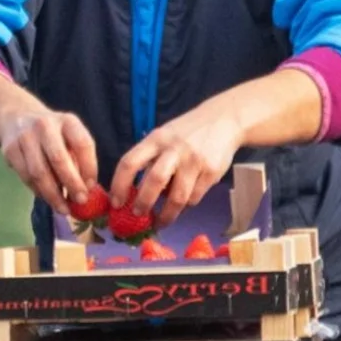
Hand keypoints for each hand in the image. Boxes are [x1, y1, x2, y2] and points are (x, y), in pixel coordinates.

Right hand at [0, 108, 99, 214]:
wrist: (16, 118)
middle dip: (71, 184)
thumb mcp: (69, 137)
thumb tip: (86, 189)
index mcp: (67, 121)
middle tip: (79, 202)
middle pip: (59, 159)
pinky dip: (38, 191)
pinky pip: (25, 176)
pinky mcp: (10, 150)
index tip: (91, 188)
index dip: (89, 168)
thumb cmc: (52, 134)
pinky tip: (47, 198)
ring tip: (63, 208)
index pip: (83, 144)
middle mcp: (45, 125)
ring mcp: (24, 136)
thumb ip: (79, 159)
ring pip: (39, 172)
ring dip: (52, 194)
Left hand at [110, 101, 246, 228]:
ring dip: (166, 215)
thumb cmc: (186, 133)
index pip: (129, 163)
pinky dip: (185, 206)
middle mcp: (174, 149)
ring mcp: (194, 161)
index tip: (116, 203)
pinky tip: (181, 206)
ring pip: (177, 197)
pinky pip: (194, 197)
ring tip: (160, 221)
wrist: (225, 119)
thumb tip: (131, 193)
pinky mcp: (212, 171)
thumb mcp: (163, 137)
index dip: (119, 185)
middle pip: (154, 181)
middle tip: (138, 214)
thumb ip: (148, 159)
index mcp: (156, 139)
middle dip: (143, 203)